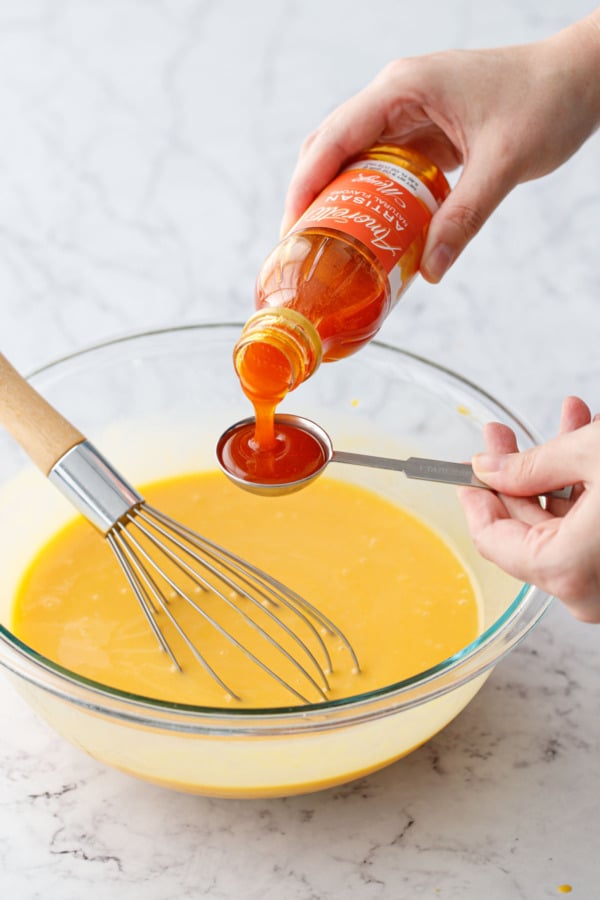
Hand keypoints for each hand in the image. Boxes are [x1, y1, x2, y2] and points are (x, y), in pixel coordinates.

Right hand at [281, 10, 599, 281]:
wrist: (580, 77)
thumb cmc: (547, 102)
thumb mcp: (504, 163)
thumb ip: (465, 217)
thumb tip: (431, 270)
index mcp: (404, 87)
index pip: (335, 136)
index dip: (306, 183)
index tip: (291, 227)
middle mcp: (397, 95)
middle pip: (332, 146)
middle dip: (312, 195)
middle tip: (303, 245)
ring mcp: (410, 111)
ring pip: (356, 156)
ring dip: (340, 198)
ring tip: (328, 244)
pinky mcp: (426, 129)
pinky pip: (386, 165)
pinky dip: (373, 197)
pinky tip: (372, 230)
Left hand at [459, 396, 599, 622]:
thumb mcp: (593, 456)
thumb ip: (532, 463)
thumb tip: (490, 466)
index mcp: (566, 570)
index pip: (492, 539)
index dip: (475, 496)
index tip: (466, 466)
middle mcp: (587, 590)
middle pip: (527, 528)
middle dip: (518, 471)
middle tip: (501, 433)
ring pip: (563, 524)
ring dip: (560, 470)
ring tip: (569, 422)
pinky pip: (590, 531)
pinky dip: (587, 488)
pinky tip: (588, 442)